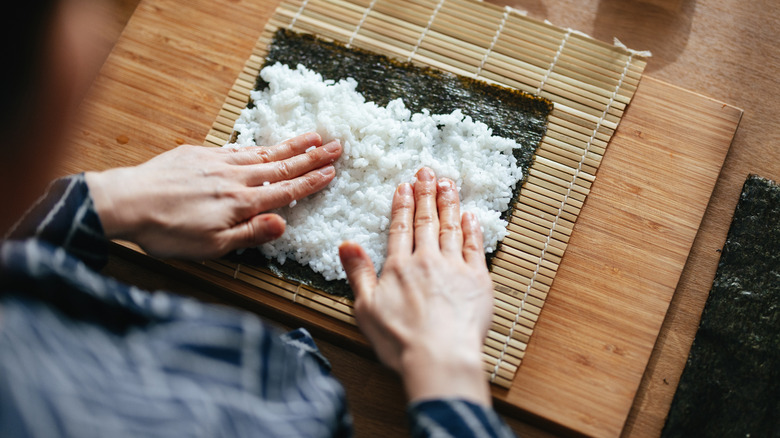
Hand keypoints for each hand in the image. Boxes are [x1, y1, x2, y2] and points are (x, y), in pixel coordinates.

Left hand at [86, 132, 340, 259]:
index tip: (332, 171)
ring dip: (290, 145)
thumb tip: (282, 224)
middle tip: (336, 145)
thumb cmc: (167, 232)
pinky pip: (236, 148)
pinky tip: (264, 145)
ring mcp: (217, 162)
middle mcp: (235, 178)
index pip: (285, 191)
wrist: (126, 202)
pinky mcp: (199, 154)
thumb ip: (249, 233)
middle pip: (281, 165)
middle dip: (311, 156)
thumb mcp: (211, 245)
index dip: (311, 181)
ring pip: (262, 152)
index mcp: (241, 203)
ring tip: (312, 136)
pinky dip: (256, 146)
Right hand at [339, 167, 493, 404]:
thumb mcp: (366, 308)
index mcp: (399, 267)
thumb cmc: (400, 340)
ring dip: (449, 203)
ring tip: (448, 183)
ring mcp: (455, 268)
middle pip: (426, 221)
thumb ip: (358, 273)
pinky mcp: (478, 281)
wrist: (440, 356)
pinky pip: (475, 247)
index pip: (401, 227)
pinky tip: (470, 215)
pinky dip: (472, 229)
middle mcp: (427, 261)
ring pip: (451, 227)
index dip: (403, 204)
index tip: (405, 185)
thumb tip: (346, 244)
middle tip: (427, 171)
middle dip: (426, 193)